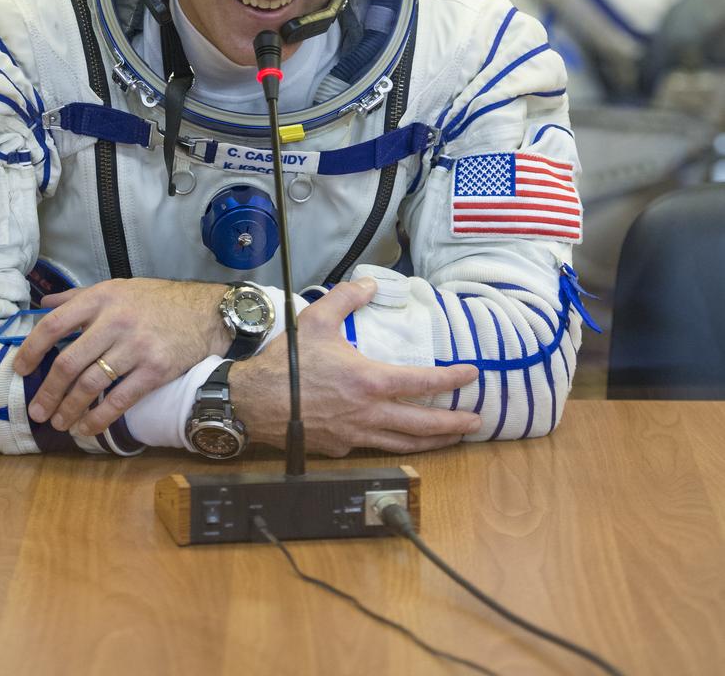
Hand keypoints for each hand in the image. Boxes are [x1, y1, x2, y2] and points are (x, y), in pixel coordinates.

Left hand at [12, 278, 228, 435]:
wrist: (204, 311)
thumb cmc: (157, 300)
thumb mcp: (118, 288)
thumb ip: (79, 297)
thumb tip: (45, 304)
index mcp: (101, 298)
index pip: (54, 325)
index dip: (31, 350)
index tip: (20, 370)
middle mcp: (115, 321)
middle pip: (68, 363)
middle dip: (48, 392)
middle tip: (37, 410)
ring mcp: (135, 347)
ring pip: (90, 384)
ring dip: (69, 409)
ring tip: (60, 423)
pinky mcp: (154, 370)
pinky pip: (119, 400)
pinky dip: (98, 418)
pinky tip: (86, 427)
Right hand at [229, 279, 480, 456]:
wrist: (255, 402)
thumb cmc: (286, 362)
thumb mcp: (317, 320)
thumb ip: (346, 299)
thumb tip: (370, 285)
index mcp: (369, 381)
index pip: (422, 382)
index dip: (452, 379)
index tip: (471, 375)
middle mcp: (368, 413)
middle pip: (423, 424)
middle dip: (455, 424)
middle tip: (477, 421)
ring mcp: (355, 434)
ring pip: (405, 444)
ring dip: (433, 441)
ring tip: (452, 438)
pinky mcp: (341, 447)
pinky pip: (375, 447)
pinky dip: (395, 444)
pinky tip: (400, 438)